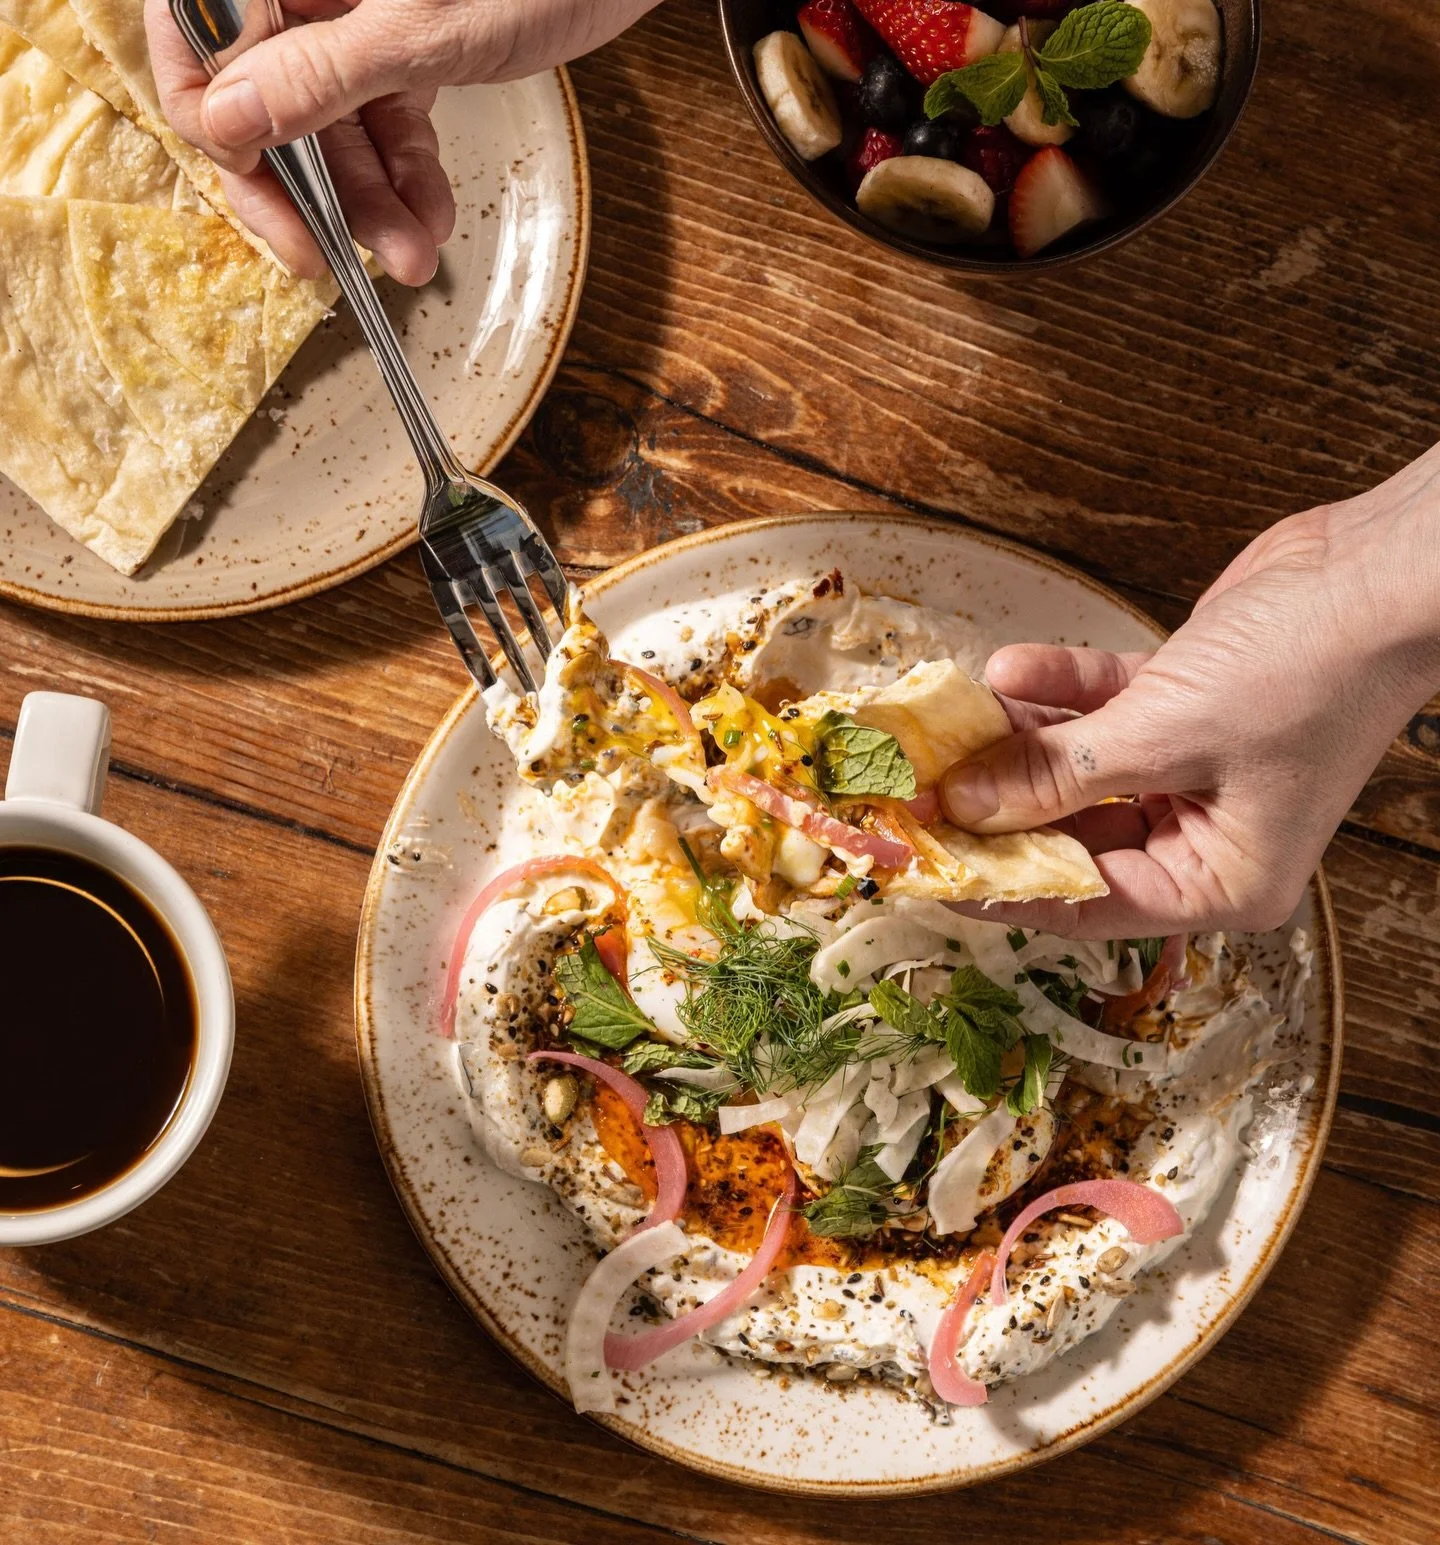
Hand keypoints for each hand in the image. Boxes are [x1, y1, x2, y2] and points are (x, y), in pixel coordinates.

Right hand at [145, 0, 661, 281]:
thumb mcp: (417, 28)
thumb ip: (320, 73)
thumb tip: (230, 118)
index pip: (195, 35)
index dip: (214, 116)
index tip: (252, 179)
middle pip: (260, 96)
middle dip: (304, 187)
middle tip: (321, 257)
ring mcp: (353, 15)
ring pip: (331, 125)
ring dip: (367, 201)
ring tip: (409, 256)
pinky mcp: (404, 45)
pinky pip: (384, 122)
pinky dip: (407, 177)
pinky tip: (429, 220)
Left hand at [940, 446, 1439, 938]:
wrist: (1373, 571)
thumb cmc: (1307, 672)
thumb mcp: (1161, 736)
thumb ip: (1054, 774)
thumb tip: (968, 806)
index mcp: (1220, 880)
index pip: (1088, 903)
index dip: (1002, 887)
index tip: (931, 869)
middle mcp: (1204, 835)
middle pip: (1073, 834)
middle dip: (1000, 804)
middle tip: (924, 787)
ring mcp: (1191, 769)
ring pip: (1078, 767)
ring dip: (1020, 740)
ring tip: (953, 724)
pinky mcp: (1181, 707)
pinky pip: (1101, 710)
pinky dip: (1059, 690)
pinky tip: (1008, 671)